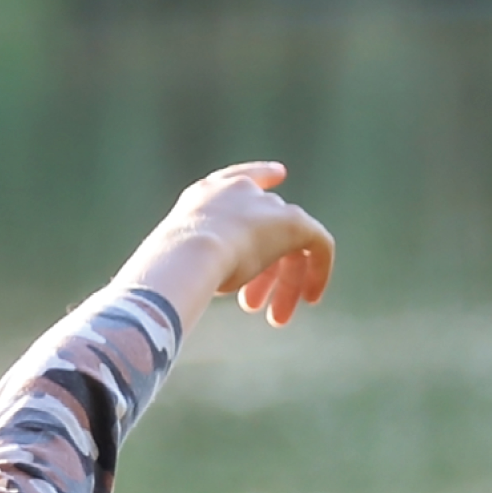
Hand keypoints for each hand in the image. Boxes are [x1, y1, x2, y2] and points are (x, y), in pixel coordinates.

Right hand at [125, 162, 335, 324]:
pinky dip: (318, 272)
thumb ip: (197, 256)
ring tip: (274, 318)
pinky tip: (310, 297)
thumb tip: (197, 280)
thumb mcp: (182, 255)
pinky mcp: (295, 224)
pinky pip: (318, 246)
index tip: (280, 174)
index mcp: (205, 193)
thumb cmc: (173, 261)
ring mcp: (268, 206)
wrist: (189, 253)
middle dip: (261, 271)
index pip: (240, 177)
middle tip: (251, 305)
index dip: (261, 175)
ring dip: (283, 282)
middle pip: (264, 227)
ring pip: (287, 245)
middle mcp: (240, 191)